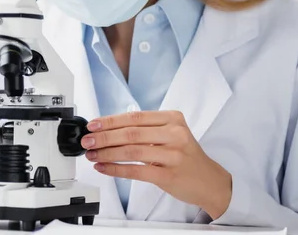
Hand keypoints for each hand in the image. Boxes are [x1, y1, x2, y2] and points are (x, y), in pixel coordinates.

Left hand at [82, 110, 231, 218]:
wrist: (209, 181)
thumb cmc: (186, 156)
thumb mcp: (172, 134)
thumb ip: (146, 129)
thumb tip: (109, 129)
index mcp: (173, 119)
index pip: (135, 117)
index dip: (110, 121)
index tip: (93, 124)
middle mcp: (175, 134)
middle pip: (131, 133)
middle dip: (104, 137)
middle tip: (87, 140)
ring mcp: (173, 155)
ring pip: (131, 151)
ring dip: (107, 153)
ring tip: (92, 154)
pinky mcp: (168, 175)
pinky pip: (136, 170)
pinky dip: (116, 169)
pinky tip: (104, 167)